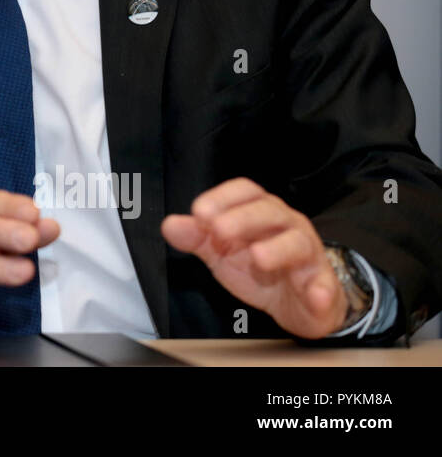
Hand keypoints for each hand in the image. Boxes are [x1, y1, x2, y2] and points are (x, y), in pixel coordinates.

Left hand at [161, 178, 348, 338]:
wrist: (296, 303)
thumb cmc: (259, 268)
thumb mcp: (222, 252)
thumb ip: (197, 238)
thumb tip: (170, 225)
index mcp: (260, 213)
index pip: (246, 191)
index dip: (223, 197)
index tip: (199, 212)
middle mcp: (286, 226)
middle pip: (270, 212)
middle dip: (243, 218)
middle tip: (218, 231)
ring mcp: (307, 255)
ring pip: (298, 243)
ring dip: (278, 249)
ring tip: (258, 258)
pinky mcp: (322, 286)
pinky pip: (325, 286)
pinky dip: (321, 291)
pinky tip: (315, 296)